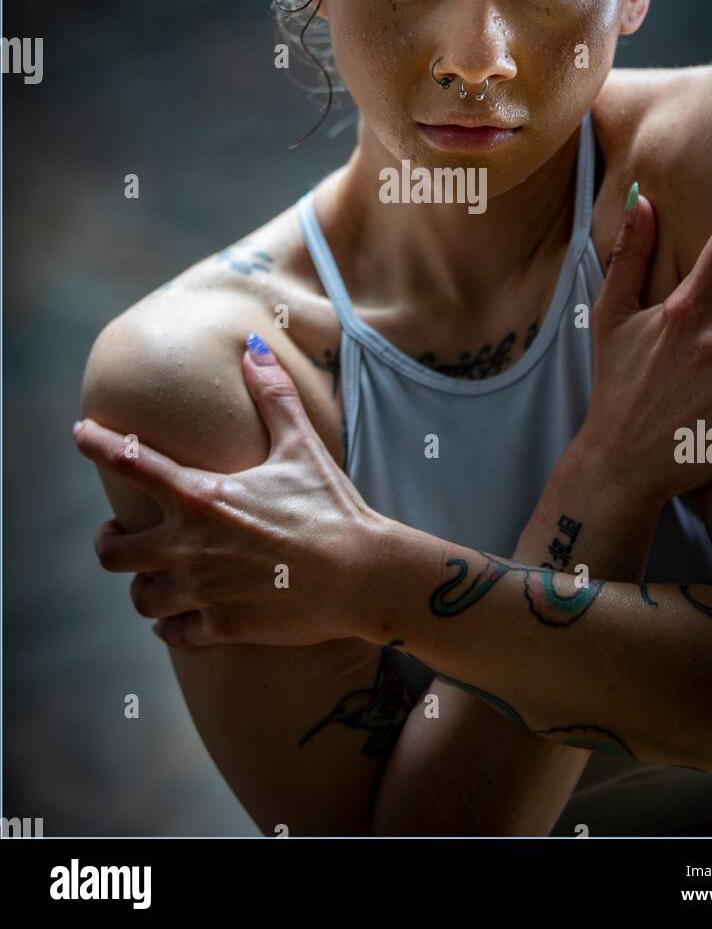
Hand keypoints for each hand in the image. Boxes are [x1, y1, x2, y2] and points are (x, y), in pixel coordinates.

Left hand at [73, 343, 386, 647]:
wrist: (360, 575)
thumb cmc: (331, 507)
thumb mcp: (301, 446)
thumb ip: (272, 396)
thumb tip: (254, 348)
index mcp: (202, 496)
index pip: (131, 463)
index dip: (97, 444)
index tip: (80, 434)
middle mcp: (190, 545)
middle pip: (112, 552)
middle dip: (110, 542)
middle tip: (119, 535)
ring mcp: (202, 590)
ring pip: (139, 597)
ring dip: (142, 586)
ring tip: (152, 578)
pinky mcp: (221, 627)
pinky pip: (172, 633)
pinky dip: (170, 626)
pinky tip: (177, 619)